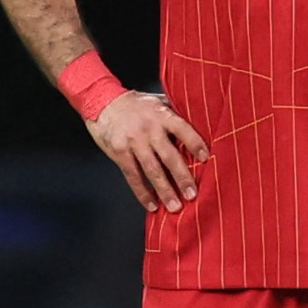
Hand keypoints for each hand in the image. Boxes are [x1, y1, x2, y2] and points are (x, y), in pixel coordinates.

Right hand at [93, 90, 209, 214]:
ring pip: (152, 170)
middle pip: (169, 156)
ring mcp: (133, 141)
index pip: (183, 129)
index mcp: (162, 114)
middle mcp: (149, 129)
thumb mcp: (157, 102)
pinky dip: (143, 193)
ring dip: (165, 191)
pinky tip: (152, 205)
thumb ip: (175, 114)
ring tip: (175, 207)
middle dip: (182, 177)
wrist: (102, 101)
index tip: (206, 159)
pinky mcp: (119, 152)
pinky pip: (133, 176)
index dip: (195, 144)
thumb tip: (201, 126)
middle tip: (192, 195)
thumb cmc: (135, 104)